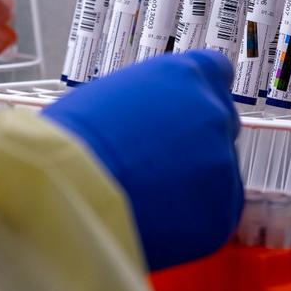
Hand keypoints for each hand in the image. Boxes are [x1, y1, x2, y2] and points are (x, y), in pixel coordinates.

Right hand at [43, 50, 242, 270]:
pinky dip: (193, 218)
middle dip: (196, 141)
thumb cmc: (68, 142)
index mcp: (183, 74)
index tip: (186, 112)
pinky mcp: (221, 209)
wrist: (69, 191)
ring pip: (219, 170)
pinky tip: (158, 219)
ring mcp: (222, 161)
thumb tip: (151, 121)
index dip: (199, 95)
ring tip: (148, 196)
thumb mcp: (109, 97)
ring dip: (194, 181)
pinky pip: (216, 211)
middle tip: (158, 162)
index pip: (216, 72)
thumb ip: (147, 103)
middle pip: (219, 123)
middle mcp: (211, 111)